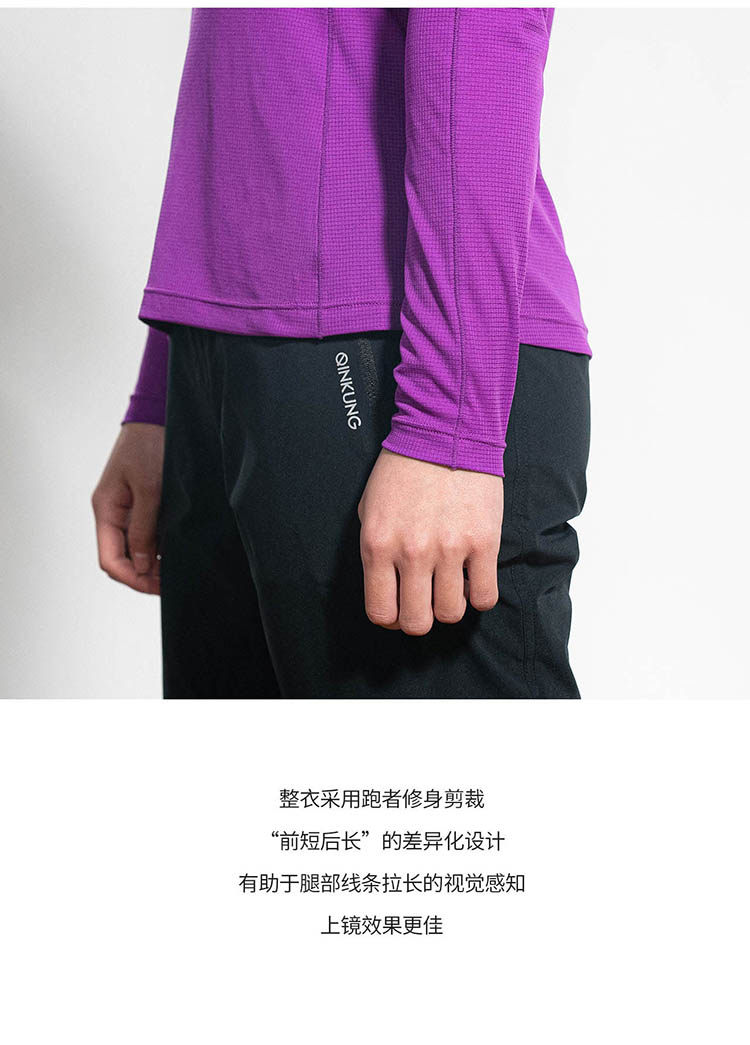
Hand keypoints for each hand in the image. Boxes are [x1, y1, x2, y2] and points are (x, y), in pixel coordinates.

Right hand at [91, 423, 164, 594]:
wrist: (159, 415)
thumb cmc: (151, 445)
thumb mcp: (150, 489)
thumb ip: (144, 529)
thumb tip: (143, 566)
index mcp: (106, 509)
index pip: (110, 560)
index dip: (133, 579)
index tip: (159, 587)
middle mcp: (112, 513)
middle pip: (120, 559)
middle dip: (143, 576)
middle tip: (173, 583)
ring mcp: (126, 509)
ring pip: (133, 550)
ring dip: (152, 565)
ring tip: (177, 573)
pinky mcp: (141, 504)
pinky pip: (144, 535)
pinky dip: (158, 549)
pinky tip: (176, 554)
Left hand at [357, 449, 502, 633]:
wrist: (445, 432)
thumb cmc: (404, 469)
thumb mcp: (370, 509)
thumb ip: (375, 551)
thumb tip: (386, 587)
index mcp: (378, 545)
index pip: (381, 611)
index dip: (390, 618)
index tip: (399, 610)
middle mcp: (412, 552)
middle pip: (416, 622)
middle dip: (419, 619)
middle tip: (425, 602)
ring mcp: (450, 549)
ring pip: (451, 613)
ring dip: (450, 606)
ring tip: (450, 586)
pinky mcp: (483, 543)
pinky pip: (484, 596)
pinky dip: (479, 596)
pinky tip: (473, 579)